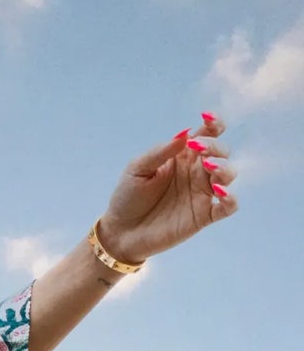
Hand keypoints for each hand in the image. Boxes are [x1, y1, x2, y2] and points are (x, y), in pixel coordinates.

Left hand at [98, 113, 238, 263]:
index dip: (214, 124)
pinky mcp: (203, 216)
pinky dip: (231, 199)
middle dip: (215, 146)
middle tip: (199, 149)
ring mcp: (202, 194)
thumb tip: (185, 134)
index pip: (207, 134)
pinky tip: (222, 193)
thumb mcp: (138, 169)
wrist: (120, 232)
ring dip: (224, 168)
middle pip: (221, 152)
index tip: (208, 118)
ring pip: (228, 175)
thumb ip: (161, 151)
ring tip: (209, 166)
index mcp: (182, 156)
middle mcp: (196, 172)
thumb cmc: (128, 197)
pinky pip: (228, 207)